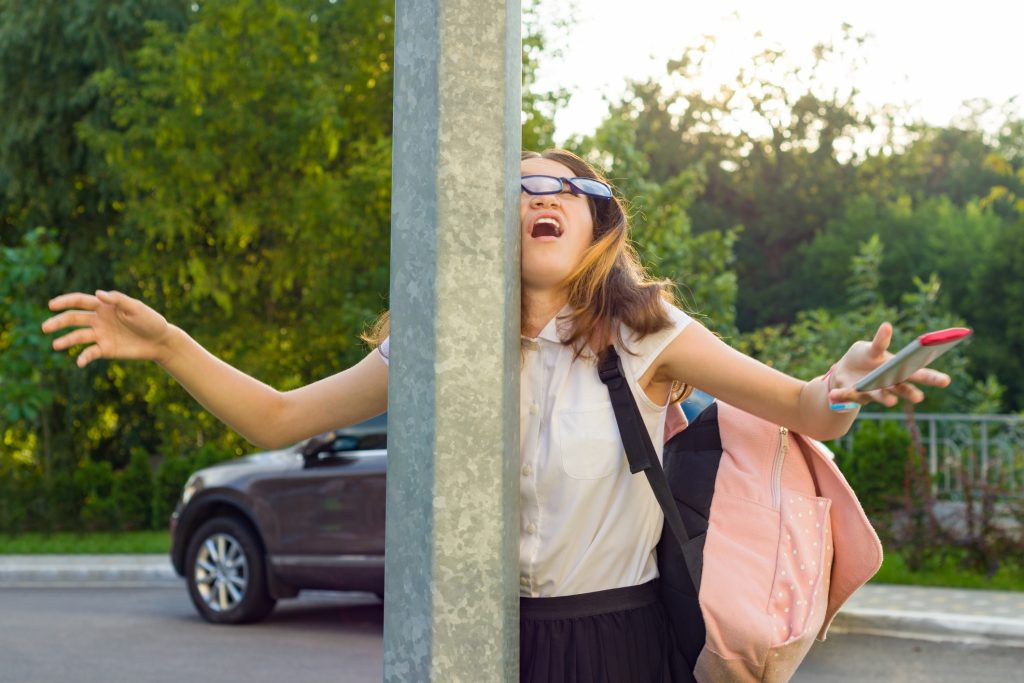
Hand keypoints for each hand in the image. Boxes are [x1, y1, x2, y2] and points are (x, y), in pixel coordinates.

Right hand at [41, 290, 172, 366]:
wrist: (160, 341)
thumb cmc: (150, 320)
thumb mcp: (136, 308)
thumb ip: (118, 300)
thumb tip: (98, 293)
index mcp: (104, 306)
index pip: (80, 301)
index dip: (65, 302)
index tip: (51, 305)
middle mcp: (98, 320)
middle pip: (74, 319)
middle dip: (58, 322)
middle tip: (45, 328)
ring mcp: (100, 335)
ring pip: (78, 336)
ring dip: (66, 340)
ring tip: (55, 345)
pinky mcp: (105, 349)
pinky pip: (90, 353)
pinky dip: (84, 357)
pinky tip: (80, 362)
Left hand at [827, 322, 951, 408]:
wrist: (845, 371)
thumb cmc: (866, 357)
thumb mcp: (872, 349)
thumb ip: (879, 342)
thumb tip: (886, 326)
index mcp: (899, 372)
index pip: (918, 374)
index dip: (932, 378)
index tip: (946, 381)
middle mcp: (889, 385)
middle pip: (903, 389)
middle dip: (911, 393)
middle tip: (919, 397)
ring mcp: (873, 392)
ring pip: (881, 396)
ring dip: (885, 399)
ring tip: (890, 401)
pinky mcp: (855, 395)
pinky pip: (849, 395)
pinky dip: (842, 395)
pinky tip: (833, 395)